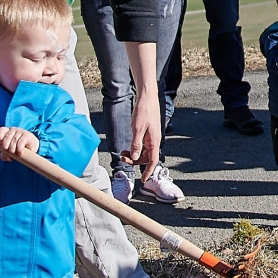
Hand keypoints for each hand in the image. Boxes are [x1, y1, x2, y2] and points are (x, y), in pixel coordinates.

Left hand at [0, 126, 37, 163]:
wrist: (32, 148)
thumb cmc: (18, 149)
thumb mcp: (9, 153)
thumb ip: (5, 155)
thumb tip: (5, 156)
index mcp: (7, 132)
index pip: (2, 130)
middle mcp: (13, 130)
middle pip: (7, 136)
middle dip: (6, 145)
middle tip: (8, 152)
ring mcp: (20, 131)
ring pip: (14, 140)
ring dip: (12, 149)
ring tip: (14, 154)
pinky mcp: (27, 135)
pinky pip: (21, 142)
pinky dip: (19, 149)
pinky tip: (20, 153)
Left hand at [119, 42, 162, 171]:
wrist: (147, 97)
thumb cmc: (144, 111)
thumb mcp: (137, 128)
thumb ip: (136, 144)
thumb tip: (135, 157)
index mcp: (154, 141)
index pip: (152, 161)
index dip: (148, 171)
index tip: (142, 180)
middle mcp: (154, 140)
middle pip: (146, 158)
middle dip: (135, 161)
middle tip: (123, 158)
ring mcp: (151, 136)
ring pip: (143, 152)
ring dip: (133, 155)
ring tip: (123, 152)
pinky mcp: (147, 132)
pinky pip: (141, 145)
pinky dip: (134, 148)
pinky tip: (127, 146)